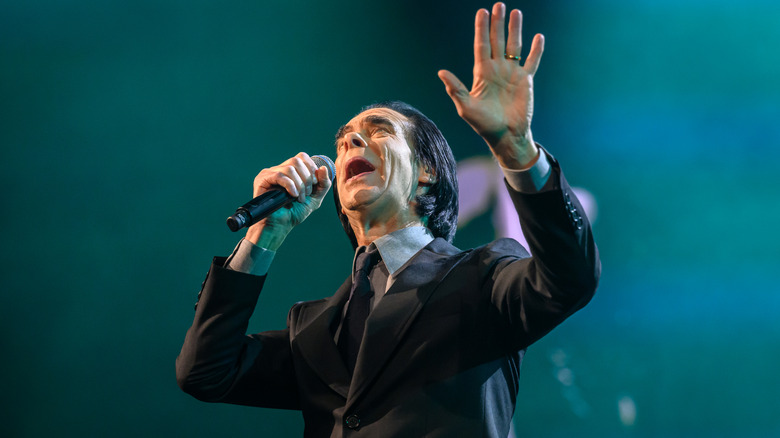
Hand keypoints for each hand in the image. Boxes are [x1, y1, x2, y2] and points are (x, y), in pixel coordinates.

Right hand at [245, 152, 331, 249]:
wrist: (280, 225)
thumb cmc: (295, 213)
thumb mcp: (315, 197)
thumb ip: (323, 183)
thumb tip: (323, 168)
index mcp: (290, 171)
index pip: (302, 157)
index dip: (311, 169)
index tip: (313, 185)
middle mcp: (279, 169)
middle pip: (297, 161)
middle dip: (306, 178)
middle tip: (306, 194)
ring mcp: (270, 173)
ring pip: (290, 168)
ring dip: (299, 185)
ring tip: (298, 198)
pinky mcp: (262, 179)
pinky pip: (279, 175)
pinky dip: (290, 185)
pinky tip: (292, 196)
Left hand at [438, 2, 543, 168]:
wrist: (506, 136)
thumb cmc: (484, 124)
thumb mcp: (466, 107)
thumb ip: (455, 89)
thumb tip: (441, 72)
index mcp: (482, 73)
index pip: (481, 45)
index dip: (481, 29)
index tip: (482, 13)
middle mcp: (497, 69)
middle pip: (497, 41)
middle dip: (498, 23)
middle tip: (499, 5)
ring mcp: (512, 73)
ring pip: (514, 46)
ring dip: (515, 30)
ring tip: (517, 12)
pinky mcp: (526, 81)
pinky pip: (532, 62)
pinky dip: (536, 50)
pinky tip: (538, 37)